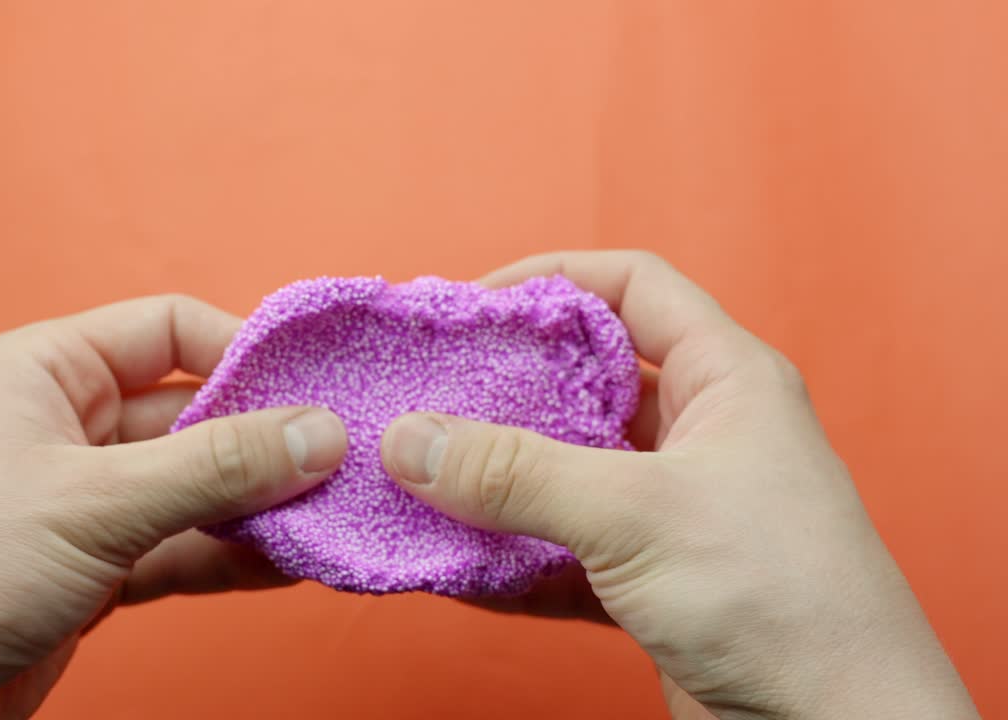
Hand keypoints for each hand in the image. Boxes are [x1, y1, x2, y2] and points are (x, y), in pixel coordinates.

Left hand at [0, 296, 347, 719]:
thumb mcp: (95, 502)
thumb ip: (215, 468)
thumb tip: (321, 433)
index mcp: (52, 369)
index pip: (172, 330)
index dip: (247, 351)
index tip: (320, 386)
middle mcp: (74, 426)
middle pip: (197, 413)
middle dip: (270, 440)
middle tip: (348, 463)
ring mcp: (90, 502)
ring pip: (199, 488)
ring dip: (263, 505)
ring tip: (336, 519)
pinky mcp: (99, 570)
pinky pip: (185, 548)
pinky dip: (235, 556)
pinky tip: (292, 563)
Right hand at [380, 251, 979, 719]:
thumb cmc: (778, 596)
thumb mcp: (635, 513)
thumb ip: (516, 474)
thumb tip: (408, 439)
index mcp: (725, 380)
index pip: (633, 287)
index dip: (552, 279)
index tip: (470, 303)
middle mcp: (700, 435)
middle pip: (586, 379)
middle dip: (506, 385)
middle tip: (427, 390)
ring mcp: (674, 511)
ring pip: (568, 470)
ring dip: (497, 478)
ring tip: (419, 476)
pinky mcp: (653, 581)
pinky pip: (563, 551)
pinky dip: (510, 558)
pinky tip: (455, 565)